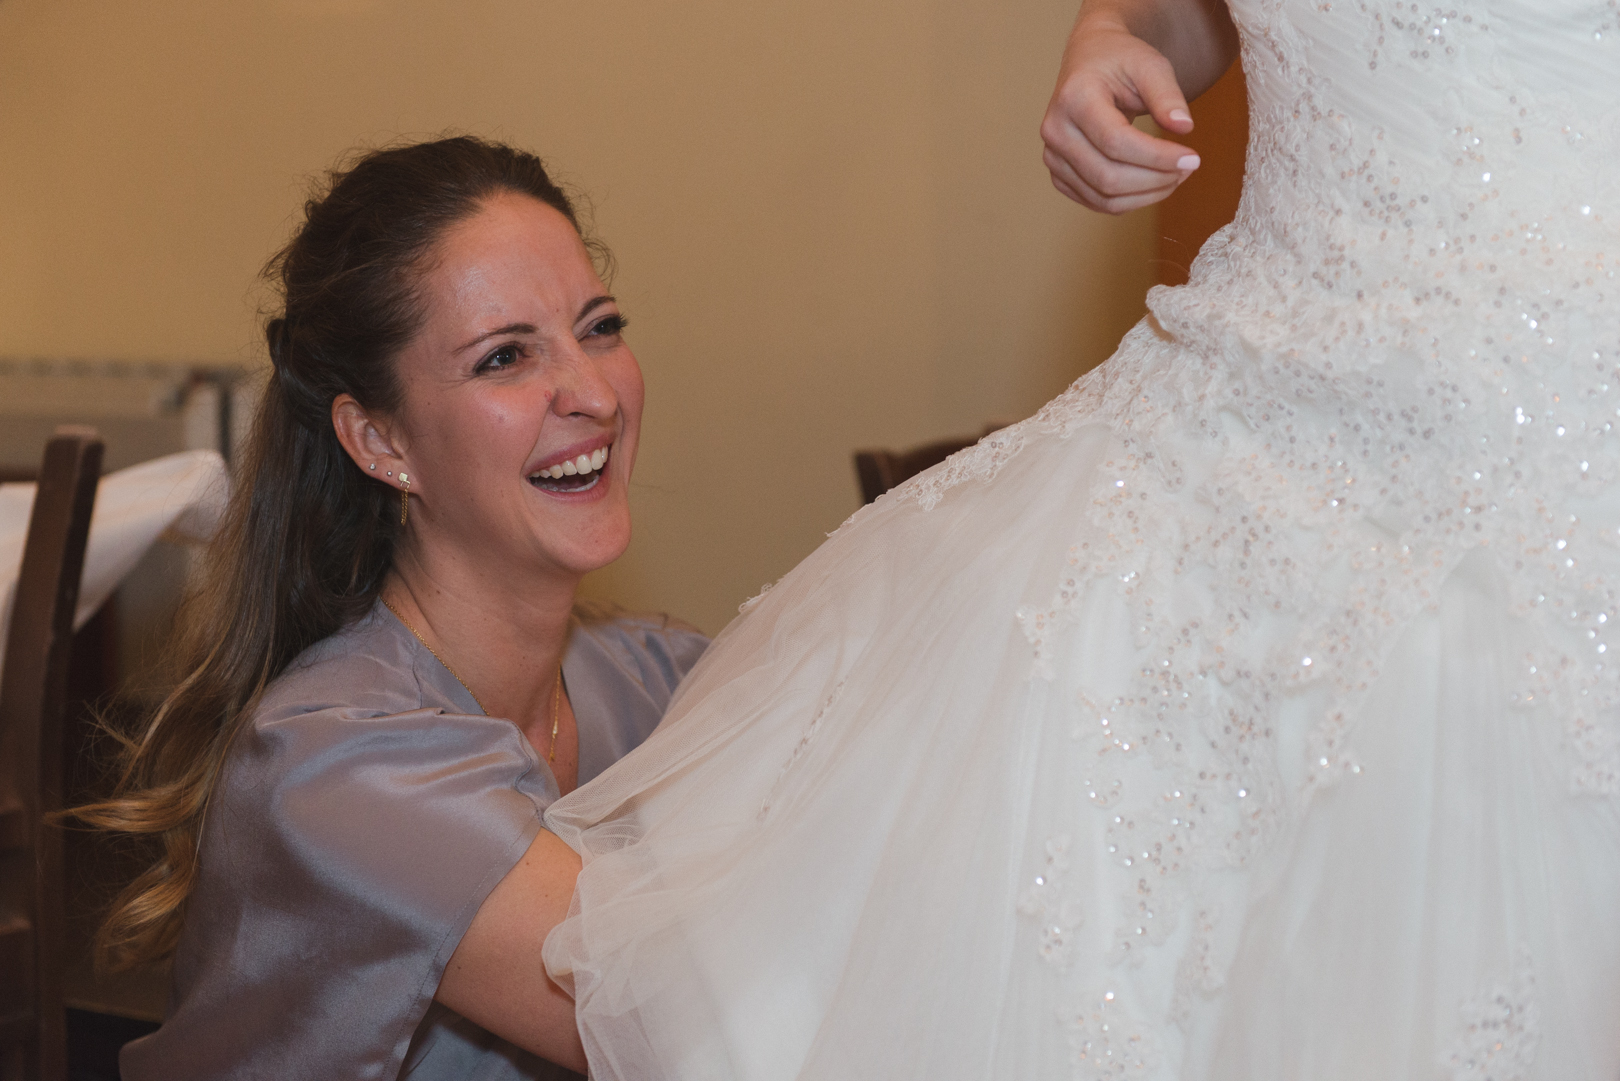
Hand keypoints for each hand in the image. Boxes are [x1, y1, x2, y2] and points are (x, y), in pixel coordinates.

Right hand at [1040, 17, 1201, 213]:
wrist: (1090, 61)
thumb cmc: (1120, 60)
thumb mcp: (1150, 65)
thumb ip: (1168, 95)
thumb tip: (1184, 128)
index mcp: (1074, 98)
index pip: (1115, 142)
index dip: (1157, 157)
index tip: (1193, 158)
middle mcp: (1055, 130)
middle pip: (1108, 177)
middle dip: (1156, 180)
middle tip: (1187, 168)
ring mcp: (1053, 156)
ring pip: (1104, 198)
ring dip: (1146, 195)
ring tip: (1174, 176)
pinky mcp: (1059, 174)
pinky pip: (1097, 202)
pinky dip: (1130, 201)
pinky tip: (1153, 183)